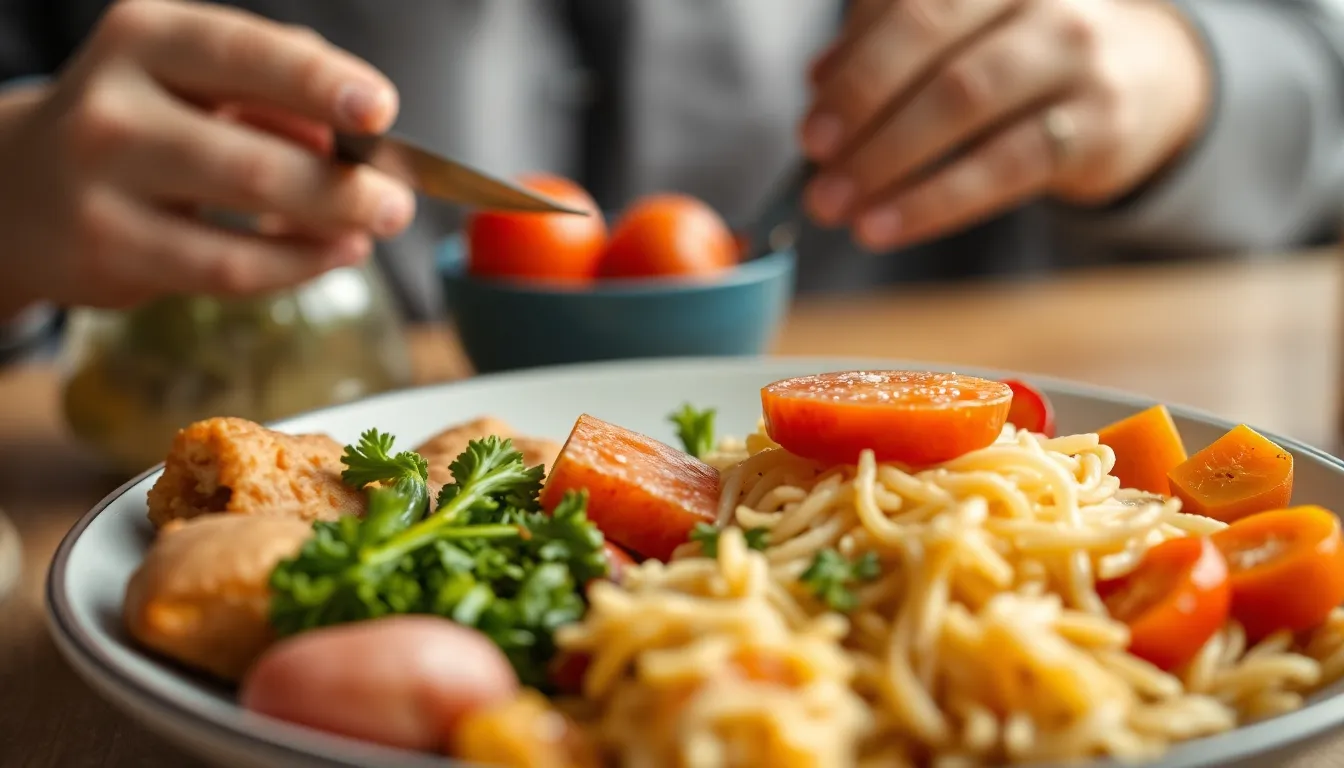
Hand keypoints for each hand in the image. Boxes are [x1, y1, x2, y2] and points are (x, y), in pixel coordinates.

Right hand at [0, 0, 415, 313]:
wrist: (21, 189)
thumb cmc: (140, 124)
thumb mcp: (193, 80)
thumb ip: (275, 90)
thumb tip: (355, 135)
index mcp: (147, 38)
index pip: (243, 54)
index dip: (318, 83)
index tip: (380, 109)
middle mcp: (116, 106)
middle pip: (256, 155)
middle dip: (344, 186)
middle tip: (397, 201)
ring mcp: (104, 184)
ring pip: (244, 220)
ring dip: (330, 227)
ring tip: (373, 228)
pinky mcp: (109, 253)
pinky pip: (229, 269)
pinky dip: (297, 265)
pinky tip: (333, 253)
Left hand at [800, 0, 1211, 250]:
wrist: (1141, 76)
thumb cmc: (1016, 50)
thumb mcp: (955, 30)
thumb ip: (883, 41)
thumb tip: (817, 82)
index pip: (905, 1)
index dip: (851, 69)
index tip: (810, 133)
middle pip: (930, 37)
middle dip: (860, 107)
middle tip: (816, 169)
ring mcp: (1075, 52)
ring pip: (964, 100)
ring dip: (887, 161)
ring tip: (837, 207)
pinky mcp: (1099, 121)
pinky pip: (1005, 164)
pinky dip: (934, 201)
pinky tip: (885, 227)